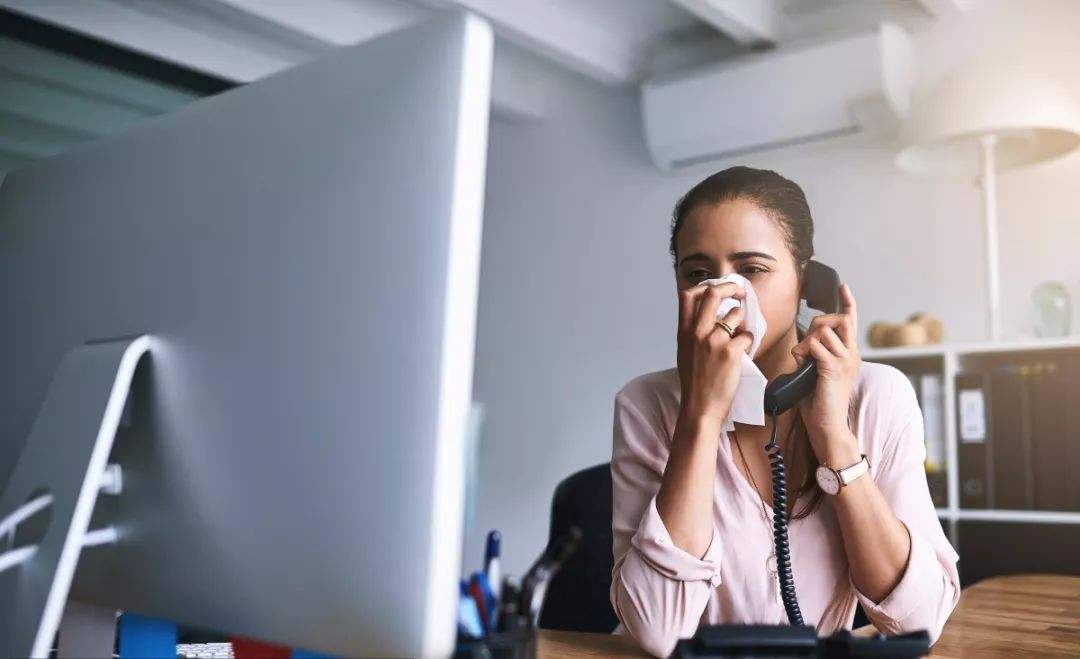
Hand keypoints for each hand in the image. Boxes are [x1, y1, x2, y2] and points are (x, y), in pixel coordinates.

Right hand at [676, 281, 754, 424]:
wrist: (700, 408)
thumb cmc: (695, 383)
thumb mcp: (685, 352)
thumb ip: (693, 333)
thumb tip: (711, 316)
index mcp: (684, 332)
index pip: (688, 295)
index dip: (704, 286)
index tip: (716, 289)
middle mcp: (697, 332)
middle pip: (713, 293)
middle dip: (731, 287)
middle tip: (741, 293)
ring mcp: (714, 341)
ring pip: (736, 314)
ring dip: (743, 320)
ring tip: (741, 334)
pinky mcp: (731, 353)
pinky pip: (747, 335)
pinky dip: (749, 340)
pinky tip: (745, 351)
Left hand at [791, 282, 860, 463]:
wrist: (827, 426)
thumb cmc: (819, 402)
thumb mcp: (814, 372)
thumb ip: (812, 355)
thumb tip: (802, 345)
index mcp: (849, 354)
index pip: (850, 321)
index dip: (847, 302)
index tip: (843, 287)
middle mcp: (851, 354)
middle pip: (838, 320)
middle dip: (818, 323)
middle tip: (805, 344)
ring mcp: (845, 361)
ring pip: (824, 331)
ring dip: (807, 340)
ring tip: (800, 358)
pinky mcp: (834, 368)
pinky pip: (817, 346)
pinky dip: (804, 350)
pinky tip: (801, 361)